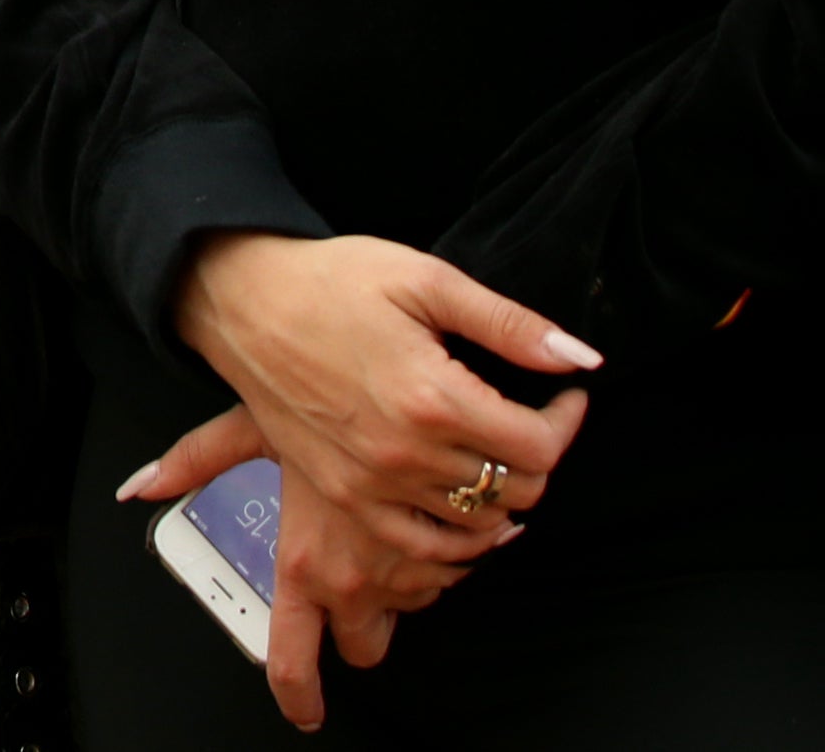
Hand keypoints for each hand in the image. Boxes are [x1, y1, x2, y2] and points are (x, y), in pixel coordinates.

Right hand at [148, 232, 602, 726]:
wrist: (242, 303)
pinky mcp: (344, 495)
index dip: (566, 421)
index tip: (566, 397)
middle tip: (527, 421)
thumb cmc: (331, 281)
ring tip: (495, 455)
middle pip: (516, 490)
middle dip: (537, 456)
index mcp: (433, 396)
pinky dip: (458, 535)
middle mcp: (405, 452)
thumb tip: (582, 358)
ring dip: (502, 495)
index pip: (539, 446)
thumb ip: (508, 323)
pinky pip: (424, 545)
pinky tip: (463, 502)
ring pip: (478, 523)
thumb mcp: (425, 279)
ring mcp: (371, 483)